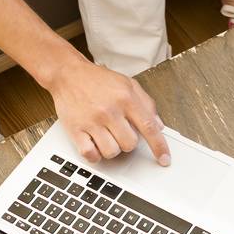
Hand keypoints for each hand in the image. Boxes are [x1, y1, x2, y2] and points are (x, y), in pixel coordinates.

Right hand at [48, 56, 170, 164]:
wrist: (69, 74)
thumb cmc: (98, 79)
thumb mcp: (128, 84)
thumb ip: (146, 103)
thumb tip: (158, 125)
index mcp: (126, 98)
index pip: (149, 127)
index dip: (159, 146)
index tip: (164, 159)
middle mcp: (110, 110)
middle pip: (130, 144)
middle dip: (128, 142)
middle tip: (121, 131)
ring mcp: (92, 121)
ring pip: (111, 152)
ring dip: (112, 148)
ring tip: (107, 135)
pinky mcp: (76, 130)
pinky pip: (90, 154)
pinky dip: (95, 154)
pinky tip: (95, 144)